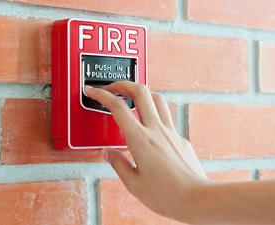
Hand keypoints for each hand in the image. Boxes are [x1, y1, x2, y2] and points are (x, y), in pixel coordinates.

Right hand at [85, 81, 207, 222]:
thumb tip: (109, 153)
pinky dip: (154, 110)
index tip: (94, 91)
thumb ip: (118, 164)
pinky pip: (166, 115)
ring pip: (157, 98)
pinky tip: (148, 120)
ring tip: (131, 95)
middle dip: (123, 84)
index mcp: (141, 141)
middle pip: (141, 92)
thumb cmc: (168, 195)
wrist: (197, 199)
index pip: (118, 108)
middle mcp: (157, 131)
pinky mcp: (180, 137)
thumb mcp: (133, 184)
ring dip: (141, 91)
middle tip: (113, 87)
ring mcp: (171, 132)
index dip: (103, 95)